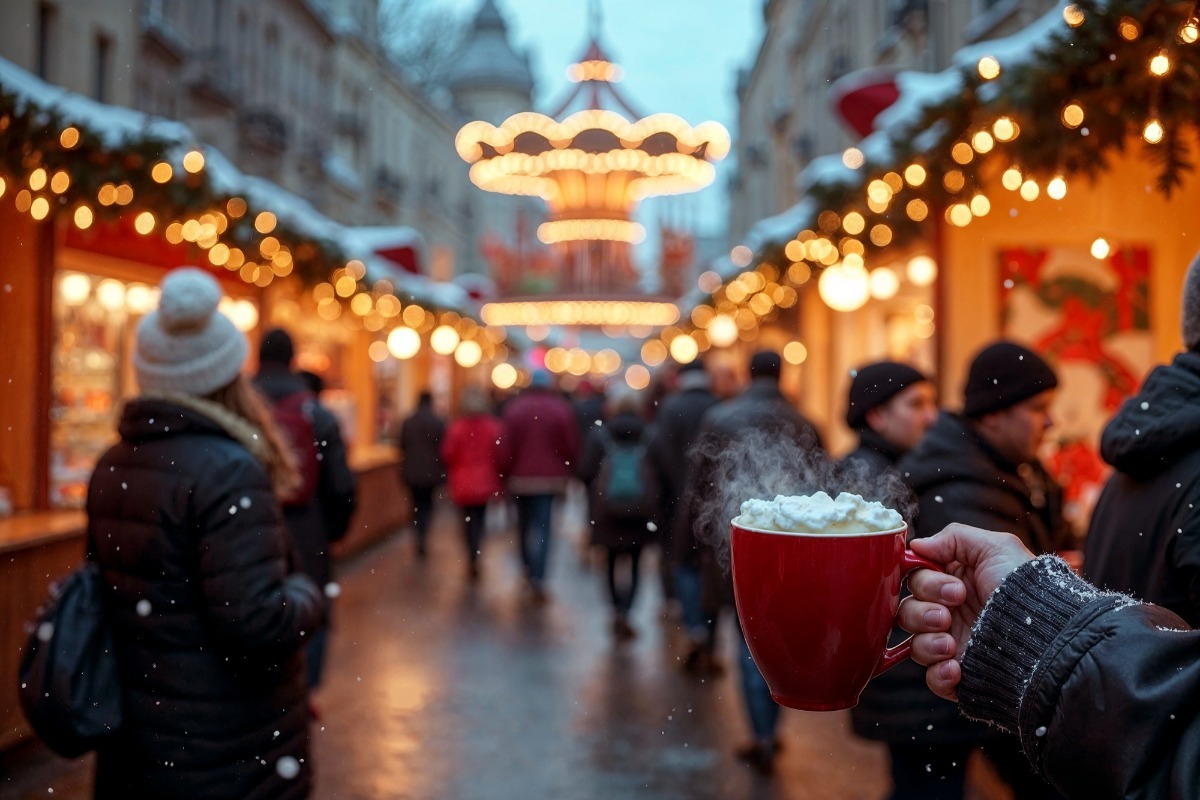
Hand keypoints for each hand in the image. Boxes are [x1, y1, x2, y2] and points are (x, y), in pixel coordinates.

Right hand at [897, 524, 1034, 700]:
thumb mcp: (996, 547)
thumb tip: (917, 545)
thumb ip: (953, 538)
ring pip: (914, 644)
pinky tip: (955, 667)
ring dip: (927, 641)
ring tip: (951, 642)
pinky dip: (938, 673)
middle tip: (950, 612)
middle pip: (907, 610)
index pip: (915, 579)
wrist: (1051, 638)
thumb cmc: (1027, 589)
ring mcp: (953, 645)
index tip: (952, 587)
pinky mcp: (960, 675)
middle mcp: (950, 613)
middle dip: (923, 610)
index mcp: (954, 582)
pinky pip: (931, 678)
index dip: (923, 581)